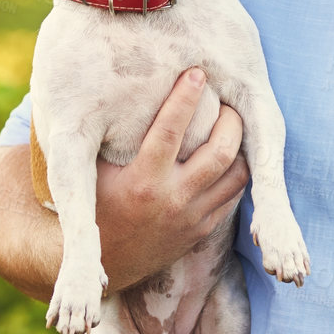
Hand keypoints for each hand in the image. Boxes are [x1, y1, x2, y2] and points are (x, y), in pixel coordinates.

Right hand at [95, 67, 247, 290]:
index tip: (196, 71)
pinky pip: (234, 195)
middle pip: (221, 151)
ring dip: (241, 144)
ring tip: (234, 123)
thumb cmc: (96, 205)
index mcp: (143, 181)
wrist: (106, 262)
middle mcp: (172, 199)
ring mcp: (192, 217)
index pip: (171, 131)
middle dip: (230, 120)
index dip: (185, 97)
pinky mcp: (202, 230)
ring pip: (237, 174)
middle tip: (227, 100)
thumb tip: (121, 89)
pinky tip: (232, 152)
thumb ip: (112, 138)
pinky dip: (238, 170)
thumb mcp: (93, 172)